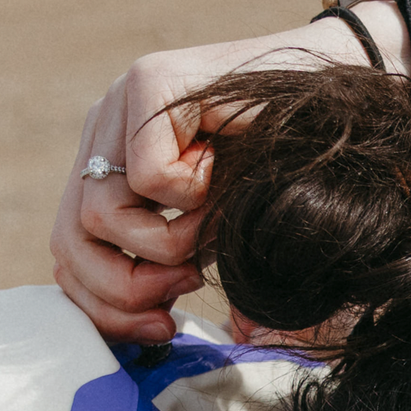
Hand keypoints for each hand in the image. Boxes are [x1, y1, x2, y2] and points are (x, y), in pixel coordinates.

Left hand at [50, 16, 386, 341]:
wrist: (341, 90)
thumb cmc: (286, 171)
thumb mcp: (216, 233)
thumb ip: (171, 268)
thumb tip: (148, 330)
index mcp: (111, 167)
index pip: (70, 251)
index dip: (106, 308)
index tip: (162, 328)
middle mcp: (105, 132)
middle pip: (69, 240)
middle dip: (125, 290)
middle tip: (185, 288)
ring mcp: (120, 102)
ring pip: (100, 215)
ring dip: (169, 243)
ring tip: (212, 222)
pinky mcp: (150, 81)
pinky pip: (148, 175)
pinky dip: (191, 194)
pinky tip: (223, 166)